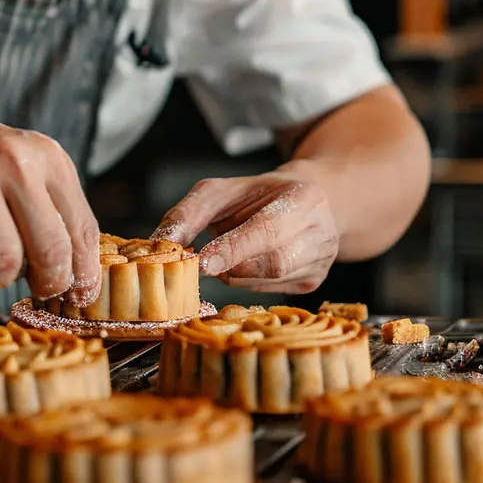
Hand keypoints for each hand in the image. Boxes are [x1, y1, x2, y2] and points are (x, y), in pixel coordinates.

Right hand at [0, 103, 100, 304]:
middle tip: (31, 287)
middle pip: (49, 251)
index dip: (81, 275)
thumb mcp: (25, 170)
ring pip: (4, 260)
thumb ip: (52, 211)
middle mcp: (14, 159)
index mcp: (47, 156)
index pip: (82, 230)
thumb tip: (80, 280)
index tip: (75, 297)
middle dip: (45, 284)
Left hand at [152, 165, 338, 293]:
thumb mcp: (219, 191)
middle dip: (234, 265)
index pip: (268, 229)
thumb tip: (161, 242)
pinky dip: (246, 280)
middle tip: (204, 260)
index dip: (235, 248)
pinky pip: (270, 291)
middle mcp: (321, 232)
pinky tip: (243, 263)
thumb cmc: (254, 195)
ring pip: (270, 282)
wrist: (300, 202)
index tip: (203, 261)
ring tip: (226, 253)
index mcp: (304, 197)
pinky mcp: (312, 284)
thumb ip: (190, 213)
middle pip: (275, 263)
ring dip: (236, 273)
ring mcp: (321, 262)